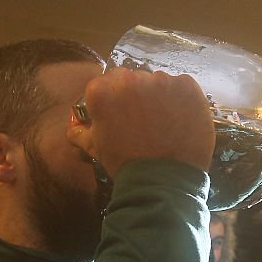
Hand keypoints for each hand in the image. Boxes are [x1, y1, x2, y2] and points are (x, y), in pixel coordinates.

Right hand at [66, 68, 214, 174]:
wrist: (163, 181)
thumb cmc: (126, 164)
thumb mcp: (96, 148)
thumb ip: (81, 132)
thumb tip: (75, 126)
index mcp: (102, 90)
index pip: (107, 83)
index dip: (117, 99)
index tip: (124, 113)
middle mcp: (130, 79)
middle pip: (134, 80)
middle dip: (138, 96)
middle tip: (145, 120)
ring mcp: (161, 81)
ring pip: (159, 83)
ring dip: (161, 97)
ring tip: (166, 123)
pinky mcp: (187, 87)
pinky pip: (183, 86)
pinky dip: (183, 99)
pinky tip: (181, 119)